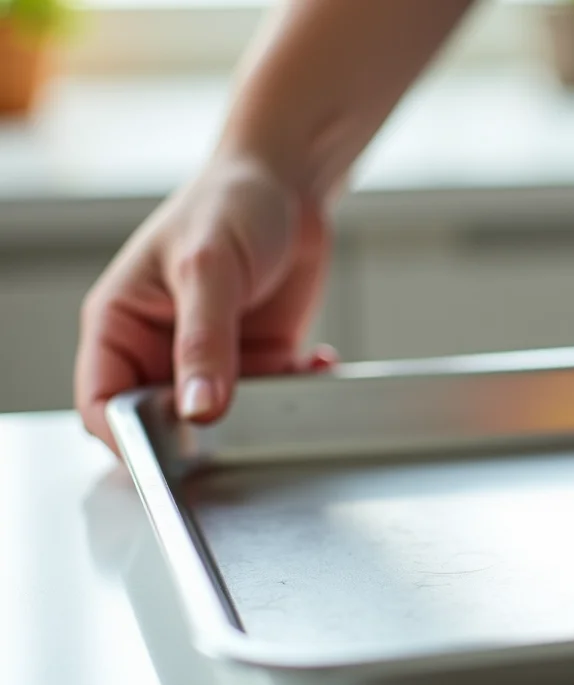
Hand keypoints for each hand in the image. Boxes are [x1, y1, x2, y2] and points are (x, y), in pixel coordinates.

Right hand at [75, 153, 334, 453]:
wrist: (291, 185)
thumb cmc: (231, 204)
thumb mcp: (210, 269)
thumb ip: (204, 342)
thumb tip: (198, 409)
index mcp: (121, 325)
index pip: (103, 404)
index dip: (128, 439)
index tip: (170, 457)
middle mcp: (160, 350)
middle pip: (165, 423)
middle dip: (206, 433)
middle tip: (249, 421)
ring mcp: (212, 360)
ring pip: (227, 419)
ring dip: (265, 411)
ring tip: (294, 377)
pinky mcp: (259, 360)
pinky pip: (274, 398)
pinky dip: (300, 389)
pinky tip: (318, 360)